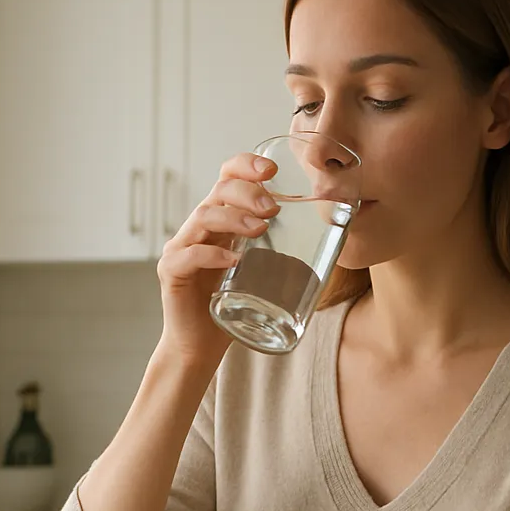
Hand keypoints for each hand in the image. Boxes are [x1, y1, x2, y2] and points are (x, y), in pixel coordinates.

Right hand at [155, 154, 279, 368]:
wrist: (200, 345)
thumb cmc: (235, 306)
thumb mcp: (264, 271)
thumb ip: (286, 251)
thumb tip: (338, 238)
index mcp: (220, 221)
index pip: (227, 177)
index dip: (246, 165)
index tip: (272, 169)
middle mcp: (198, 228)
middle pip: (218, 191)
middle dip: (248, 193)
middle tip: (272, 208)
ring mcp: (181, 247)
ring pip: (204, 216)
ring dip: (235, 218)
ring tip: (260, 229)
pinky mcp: (171, 272)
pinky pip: (189, 255)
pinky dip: (212, 254)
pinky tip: (234, 261)